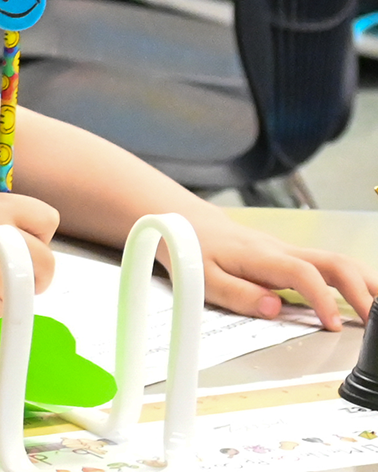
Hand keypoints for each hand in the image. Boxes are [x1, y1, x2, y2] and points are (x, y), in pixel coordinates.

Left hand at [191, 219, 377, 329]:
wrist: (189, 225)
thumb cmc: (194, 251)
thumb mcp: (201, 278)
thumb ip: (237, 294)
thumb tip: (273, 308)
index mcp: (262, 257)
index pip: (304, 275)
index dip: (323, 300)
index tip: (334, 324)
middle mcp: (283, 251)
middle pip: (335, 262)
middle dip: (362, 289)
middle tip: (375, 319)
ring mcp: (290, 252)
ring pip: (338, 261)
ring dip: (366, 282)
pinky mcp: (292, 257)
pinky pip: (330, 265)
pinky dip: (353, 279)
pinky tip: (366, 296)